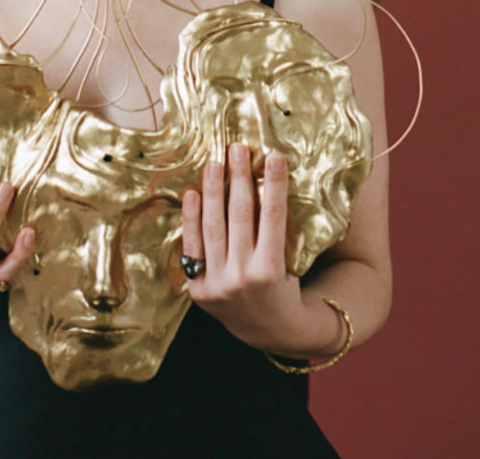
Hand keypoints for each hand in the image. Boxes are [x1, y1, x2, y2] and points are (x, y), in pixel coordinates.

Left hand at [181, 144, 307, 351]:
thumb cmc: (284, 286)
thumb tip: (267, 179)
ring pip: (213, 228)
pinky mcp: (198, 289)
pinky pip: (192, 247)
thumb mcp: (288, 261)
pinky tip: (192, 193)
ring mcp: (217, 285)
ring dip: (213, 192)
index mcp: (271, 271)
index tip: (274, 156)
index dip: (274, 184)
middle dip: (239, 179)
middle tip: (237, 149)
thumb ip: (277, 228)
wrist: (268, 330)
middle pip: (240, 217)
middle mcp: (242, 278)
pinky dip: (191, 219)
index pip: (274, 217)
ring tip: (214, 163)